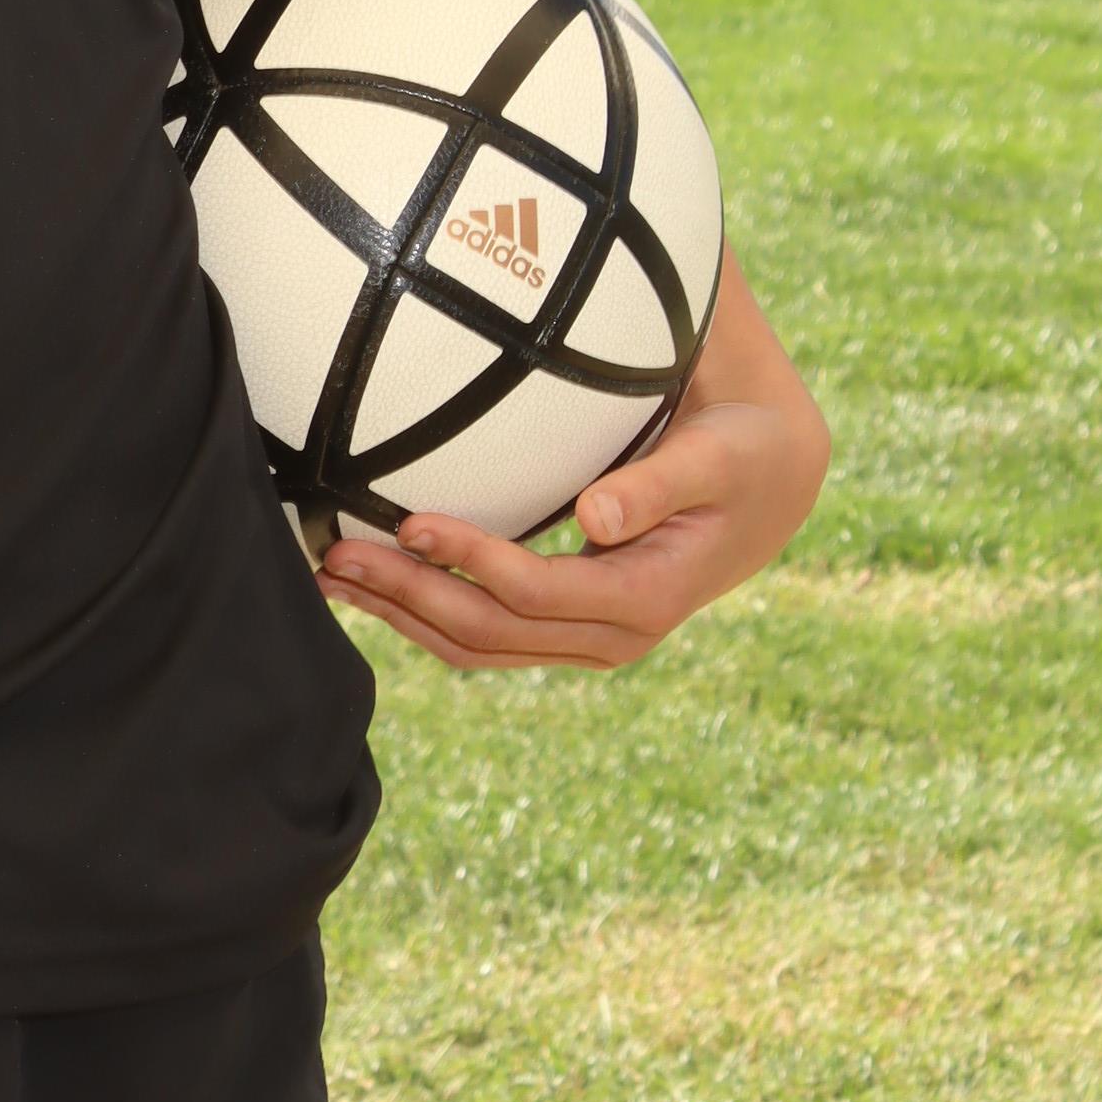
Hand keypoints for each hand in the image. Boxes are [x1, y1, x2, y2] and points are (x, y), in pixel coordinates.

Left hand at [317, 246, 825, 673]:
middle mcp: (612, 635)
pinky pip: (486, 634)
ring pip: (477, 646)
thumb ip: (659, 483)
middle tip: (336, 554)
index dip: (470, 562)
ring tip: (331, 577)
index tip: (410, 520)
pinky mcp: (566, 626)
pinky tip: (375, 586)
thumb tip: (598, 518)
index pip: (537, 593)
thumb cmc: (743, 456)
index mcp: (646, 598)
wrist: (769, 488)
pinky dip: (425, 614)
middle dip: (408, 597)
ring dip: (401, 615)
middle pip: (490, 632)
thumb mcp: (719, 457)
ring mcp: (585, 638)